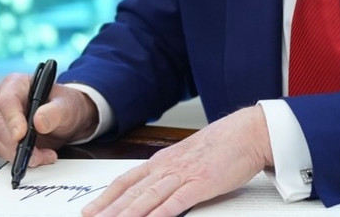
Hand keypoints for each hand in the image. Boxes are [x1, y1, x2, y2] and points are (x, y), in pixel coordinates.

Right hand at [0, 72, 98, 167]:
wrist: (66, 118)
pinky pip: (2, 151)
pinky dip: (18, 158)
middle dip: (17, 144)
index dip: (12, 119)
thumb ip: (55, 112)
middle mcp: (2, 100)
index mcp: (16, 83)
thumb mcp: (67, 105)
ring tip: (42, 157)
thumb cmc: (64, 105)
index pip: (6, 100)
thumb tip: (39, 122)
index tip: (21, 135)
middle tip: (39, 155)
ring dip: (18, 154)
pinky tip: (37, 157)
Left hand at [82, 106, 272, 216]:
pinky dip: (159, 214)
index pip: (126, 181)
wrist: (249, 131)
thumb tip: (158, 186)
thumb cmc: (224, 144)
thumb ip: (173, 171)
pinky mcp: (201, 184)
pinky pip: (175, 202)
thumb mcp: (190, 156)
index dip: (106, 197)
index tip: (90, 210)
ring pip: (147, 198)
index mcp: (163, 160)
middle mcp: (167, 167)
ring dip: (126, 214)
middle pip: (131, 192)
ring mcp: (183, 175)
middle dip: (108, 210)